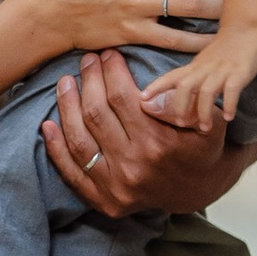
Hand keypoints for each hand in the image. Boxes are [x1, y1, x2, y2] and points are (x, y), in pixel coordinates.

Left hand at [44, 51, 240, 217]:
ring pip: (79, 140)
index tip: (108, 54)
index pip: (123, 98)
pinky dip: (56, 148)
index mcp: (159, 144)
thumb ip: (182, 104)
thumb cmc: (202, 146)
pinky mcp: (104, 200)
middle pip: (97, 114)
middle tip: (87, 61)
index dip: (111, 71)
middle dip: (89, 81)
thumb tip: (150, 95)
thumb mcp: (208, 122)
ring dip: (67, 107)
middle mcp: (134, 166)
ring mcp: (116, 186)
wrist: (200, 189)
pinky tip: (48, 124)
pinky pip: (72, 173)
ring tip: (65, 82)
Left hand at [144, 22, 256, 133]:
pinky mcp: (239, 72)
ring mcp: (221, 70)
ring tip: (205, 127)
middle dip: (179, 106)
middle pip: (184, 86)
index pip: (170, 77)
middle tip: (181, 124)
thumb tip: (179, 98)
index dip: (155, 87)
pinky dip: (229, 104)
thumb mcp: (203, 63)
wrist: (246, 27)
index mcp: (194, 67)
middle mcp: (204, 69)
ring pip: (206, 91)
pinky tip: (229, 117)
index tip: (141, 99)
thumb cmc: (224, 50)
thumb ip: (192, 78)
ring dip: (204, 111)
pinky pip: (232, 90)